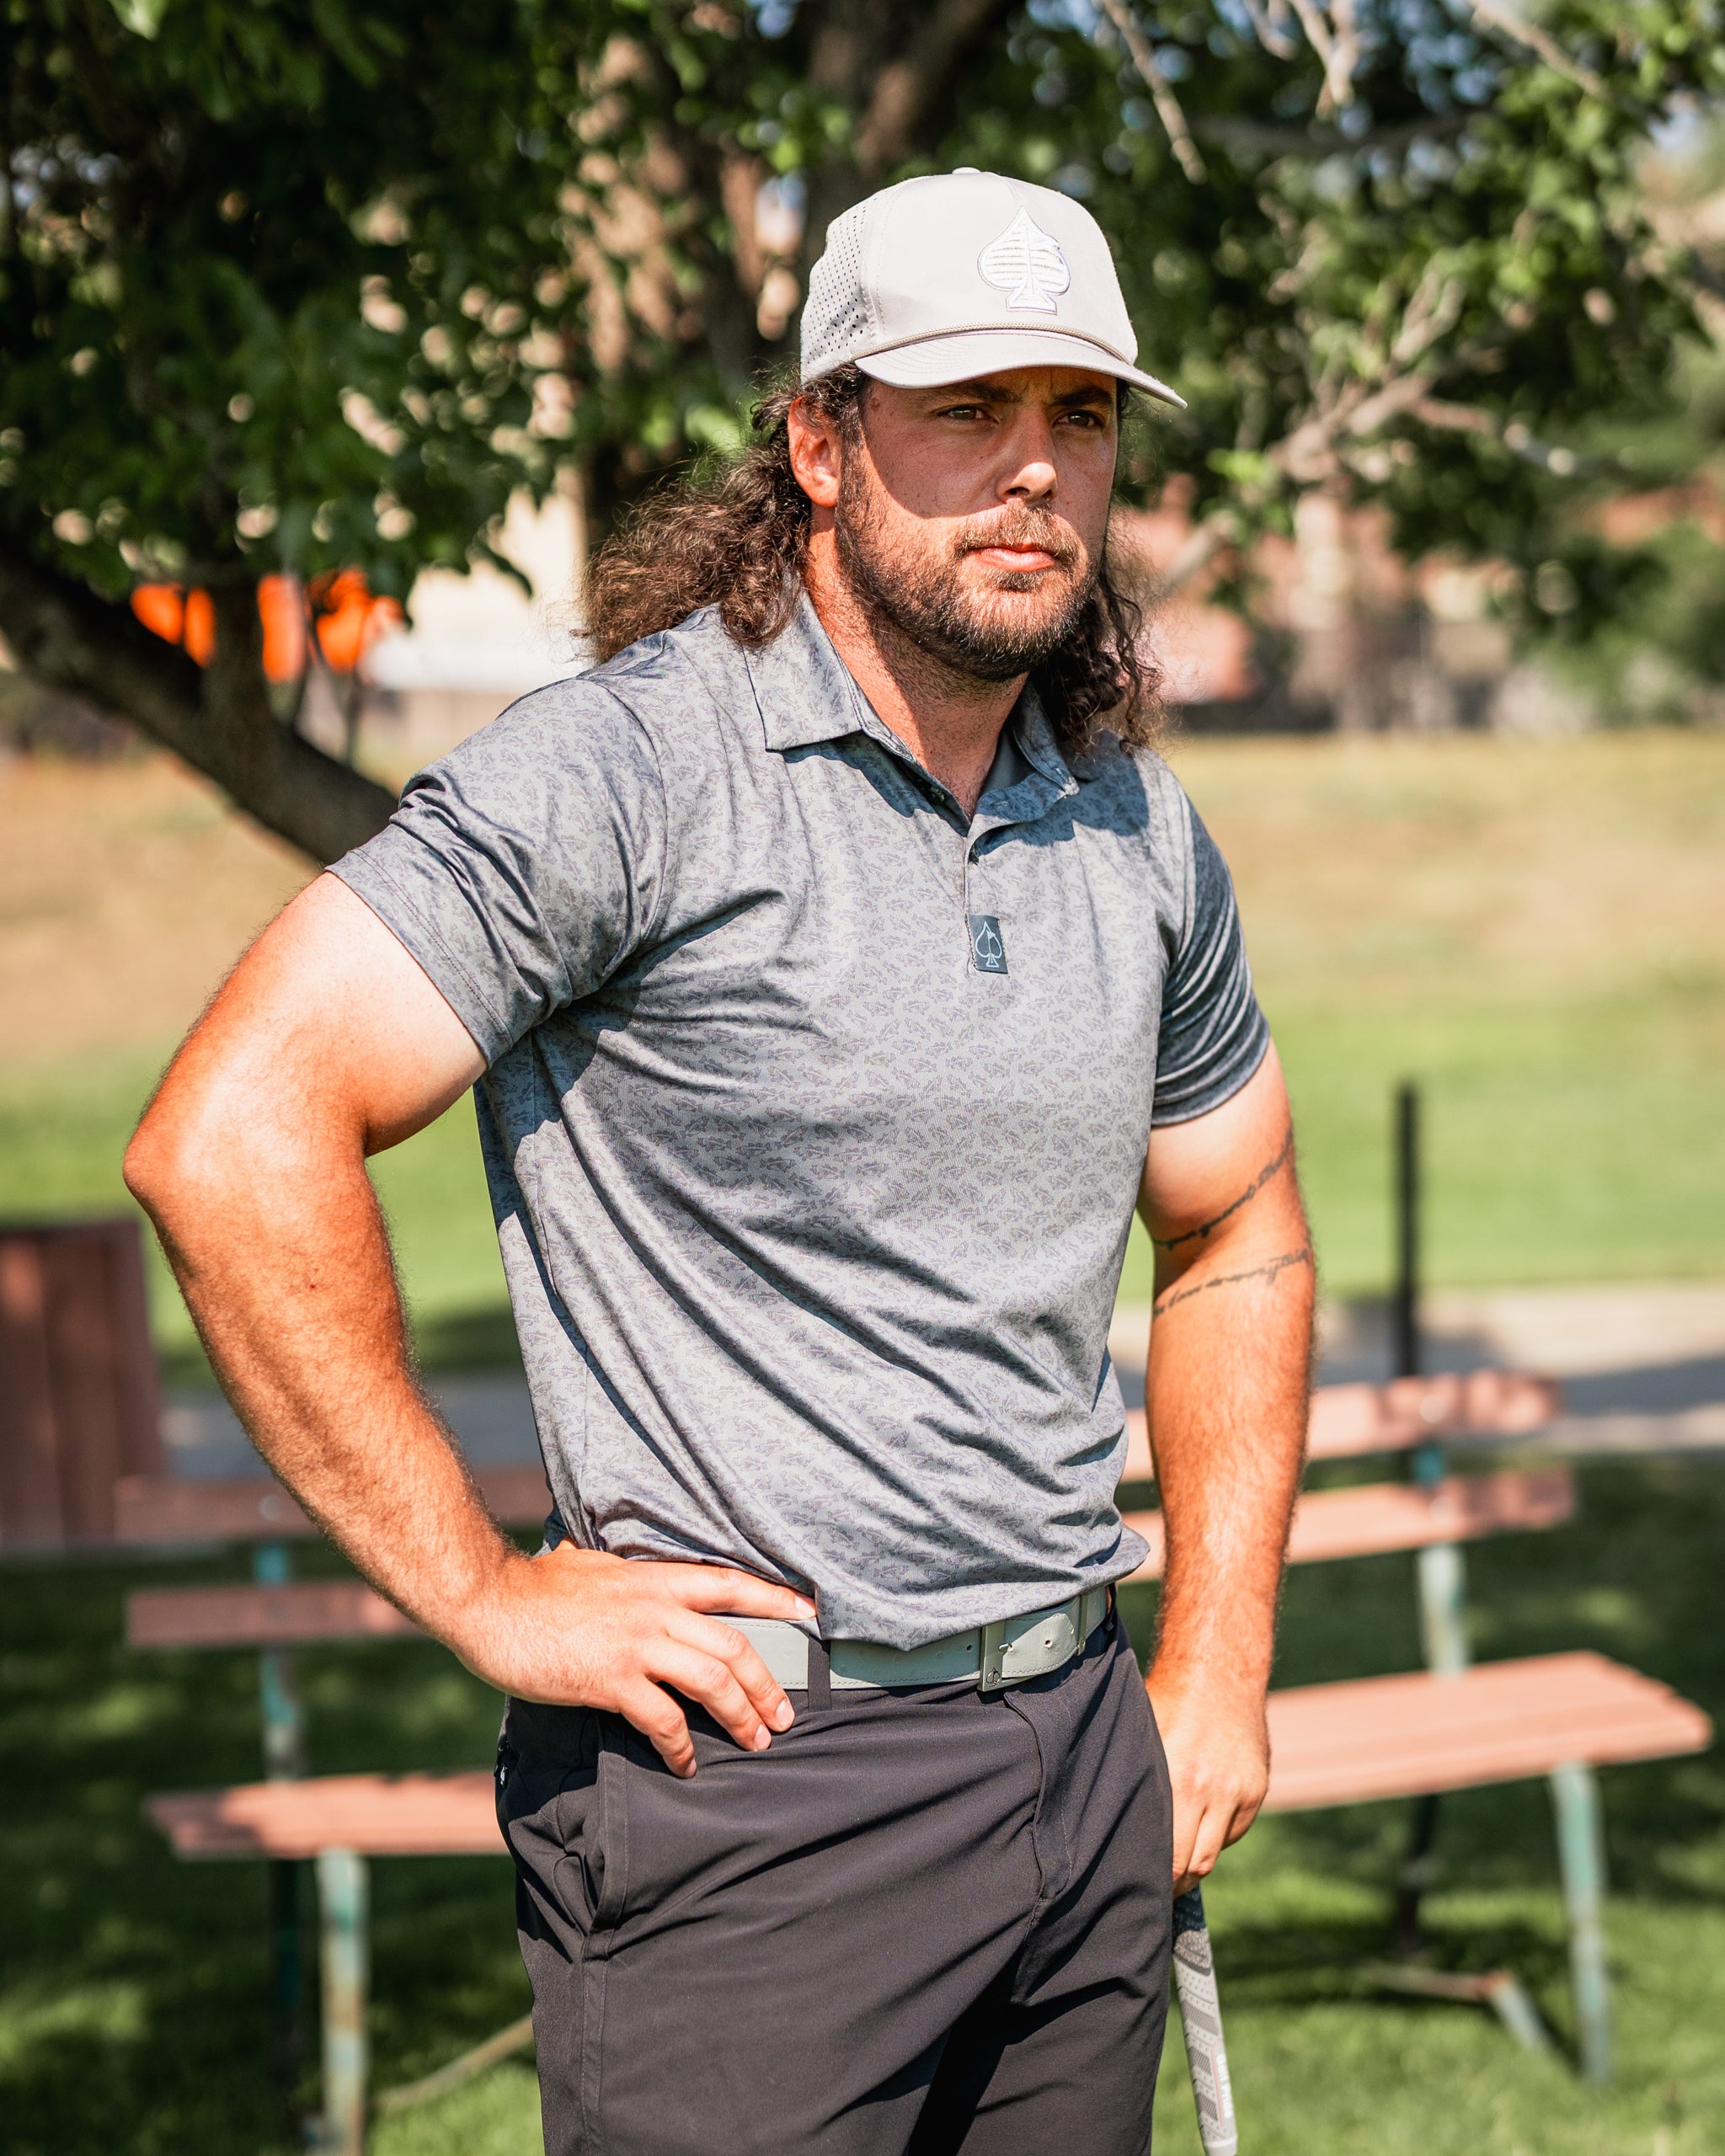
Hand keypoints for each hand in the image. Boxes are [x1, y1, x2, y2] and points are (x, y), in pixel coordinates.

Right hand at [453, 1542, 816, 1778]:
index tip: (810, 1613)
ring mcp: (636, 1644)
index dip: (775, 1598)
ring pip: (712, 1681)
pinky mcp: (611, 1680)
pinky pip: (664, 1719)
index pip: (730, 1584)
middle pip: (734, 1644)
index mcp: (655, 1580)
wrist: (491, 1601)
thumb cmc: (535, 1585)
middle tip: (783, 1714)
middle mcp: (655, 1609)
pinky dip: (683, 1746)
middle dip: (767, 1683)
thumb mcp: (591, 1564)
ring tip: (755, 1740)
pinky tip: (688, 1762)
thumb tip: (628, 1573)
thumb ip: (623, 1574)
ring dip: (741, 1715)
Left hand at [1147, 1668, 1269, 1895]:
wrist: (1219, 1672)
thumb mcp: (1141, 1737)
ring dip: (1193, 1867)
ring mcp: (1237, 1793)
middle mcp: (1210, 1791)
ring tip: (1172, 1871)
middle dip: (1172, 1884)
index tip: (1136, 1888)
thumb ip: (1134, 1783)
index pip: (1166, 1856)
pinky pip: (1232, 1833)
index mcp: (1175, 1779)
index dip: (1152, 1880)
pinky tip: (1197, 1825)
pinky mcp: (1256, 1791)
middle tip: (1153, 1891)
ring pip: (1212, 1855)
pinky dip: (1215, 1837)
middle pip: (1191, 1865)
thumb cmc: (1166, 1703)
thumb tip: (1098, 1828)